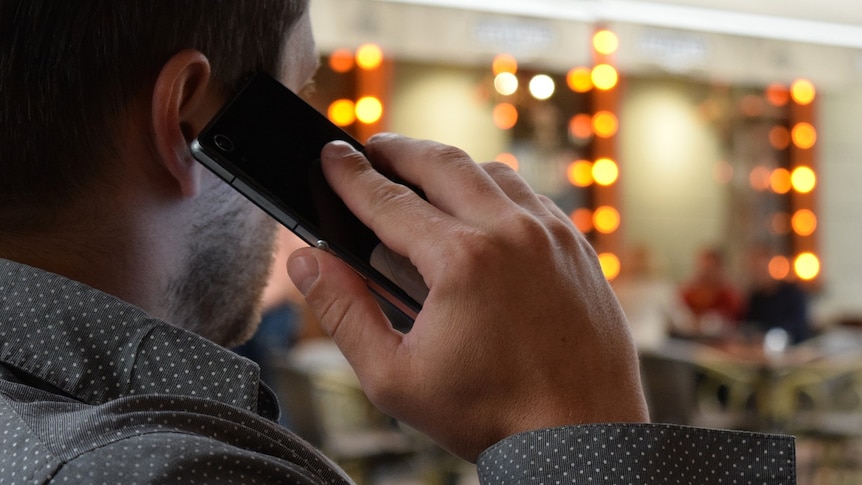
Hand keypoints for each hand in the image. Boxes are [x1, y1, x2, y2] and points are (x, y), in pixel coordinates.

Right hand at [287, 134, 647, 461]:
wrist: (582, 434)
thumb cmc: (491, 413)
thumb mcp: (394, 377)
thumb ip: (343, 312)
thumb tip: (307, 261)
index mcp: (461, 261)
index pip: (388, 200)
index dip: (350, 175)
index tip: (330, 155)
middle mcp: (510, 232)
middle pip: (441, 164)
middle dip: (398, 149)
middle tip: (371, 148)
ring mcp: (550, 234)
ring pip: (490, 171)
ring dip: (449, 164)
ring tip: (419, 170)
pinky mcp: (576, 245)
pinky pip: (529, 195)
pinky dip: (495, 187)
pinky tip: (479, 202)